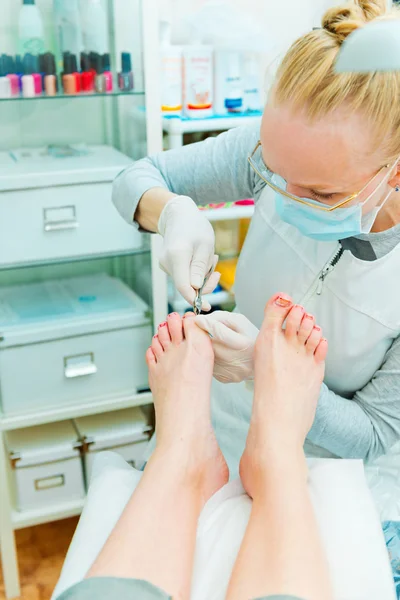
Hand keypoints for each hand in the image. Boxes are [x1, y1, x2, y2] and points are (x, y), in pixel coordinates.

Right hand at [158, 196, 219, 310]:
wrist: (178, 216)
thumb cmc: (195, 227)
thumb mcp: (205, 245)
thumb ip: (200, 267)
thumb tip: (196, 288)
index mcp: (177, 255)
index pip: (183, 286)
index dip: (195, 299)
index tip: (206, 306)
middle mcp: (167, 263)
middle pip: (187, 286)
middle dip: (205, 283)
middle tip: (216, 270)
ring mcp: (166, 265)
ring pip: (188, 282)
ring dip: (202, 275)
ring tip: (209, 257)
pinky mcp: (168, 266)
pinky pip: (185, 276)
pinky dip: (196, 271)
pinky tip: (200, 258)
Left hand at [195, 311, 258, 382]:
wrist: (260, 361)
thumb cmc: (250, 338)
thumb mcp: (240, 322)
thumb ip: (221, 317)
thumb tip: (202, 319)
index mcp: (244, 344)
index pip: (219, 332)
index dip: (206, 323)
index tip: (197, 319)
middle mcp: (238, 360)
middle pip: (211, 345)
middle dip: (205, 337)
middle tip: (206, 332)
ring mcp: (230, 372)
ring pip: (207, 356)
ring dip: (207, 348)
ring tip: (217, 344)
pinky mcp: (224, 378)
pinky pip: (209, 364)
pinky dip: (210, 358)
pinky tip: (219, 355)